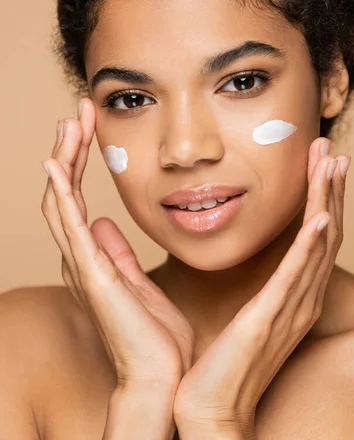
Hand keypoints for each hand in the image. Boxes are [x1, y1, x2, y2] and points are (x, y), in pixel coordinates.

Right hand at [40, 97, 193, 393]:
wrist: (162, 377)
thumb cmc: (155, 336)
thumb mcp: (138, 282)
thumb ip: (117, 252)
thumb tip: (105, 224)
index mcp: (95, 258)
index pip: (77, 199)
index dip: (78, 161)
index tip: (89, 127)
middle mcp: (82, 258)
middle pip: (64, 193)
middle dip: (68, 151)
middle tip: (76, 113)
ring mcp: (84, 265)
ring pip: (62, 201)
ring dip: (62, 160)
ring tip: (68, 123)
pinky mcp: (93, 274)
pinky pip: (69, 226)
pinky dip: (60, 193)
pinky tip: (54, 164)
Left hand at [172, 137, 349, 434]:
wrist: (211, 408)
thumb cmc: (223, 360)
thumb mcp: (246, 312)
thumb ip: (256, 282)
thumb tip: (249, 252)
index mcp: (293, 295)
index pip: (316, 237)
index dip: (323, 198)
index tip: (320, 163)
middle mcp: (301, 299)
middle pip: (327, 232)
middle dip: (330, 188)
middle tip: (331, 149)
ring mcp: (291, 308)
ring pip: (319, 245)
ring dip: (327, 201)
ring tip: (331, 165)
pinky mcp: (271, 317)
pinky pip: (297, 276)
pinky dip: (312, 245)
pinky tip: (321, 217)